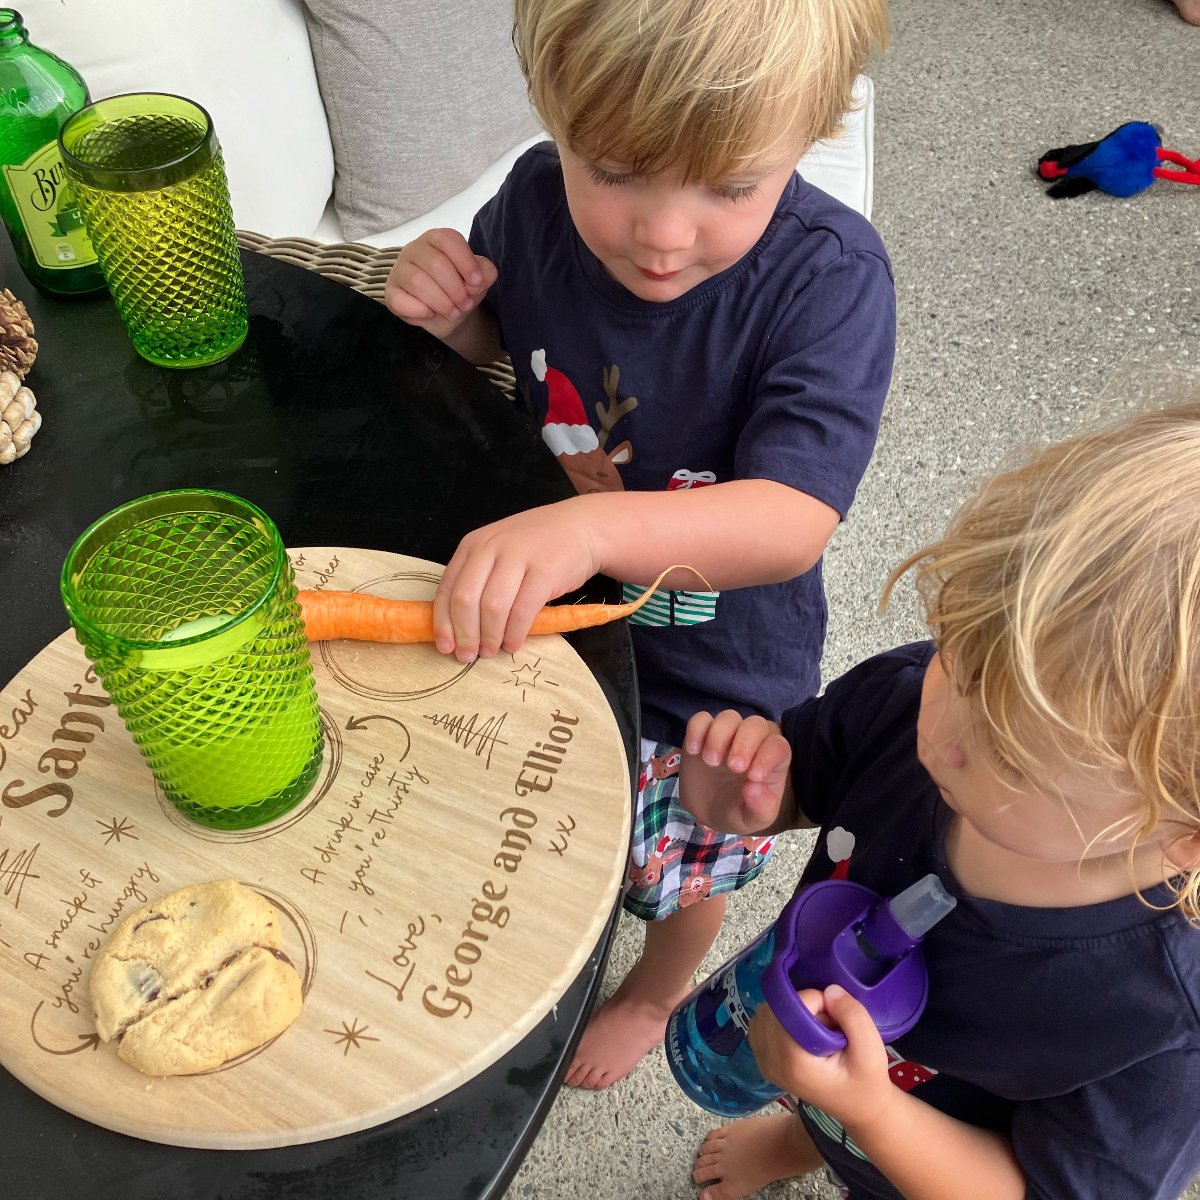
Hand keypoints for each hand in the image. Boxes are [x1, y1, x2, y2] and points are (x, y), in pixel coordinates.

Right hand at [384, 228, 497, 340]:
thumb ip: (485, 272)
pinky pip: (401, 300)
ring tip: (453, 312)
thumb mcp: (479, 280)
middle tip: (465, 304)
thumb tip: (477, 278)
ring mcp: (399, 269)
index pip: (449, 240)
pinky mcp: (390, 292)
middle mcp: (415, 249)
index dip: (466, 263)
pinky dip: (421, 312)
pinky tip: (430, 313)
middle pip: (436, 264)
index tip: (477, 284)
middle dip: (456, 290)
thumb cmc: (460, 290)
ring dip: (442, 303)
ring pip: (418, 282)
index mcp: (437, 239)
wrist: (445, 315)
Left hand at [433, 498, 599, 661]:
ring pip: (492, 607)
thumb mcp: (499, 552)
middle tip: (468, 656)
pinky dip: (515, 634)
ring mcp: (518, 557)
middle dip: (465, 634)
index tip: (445, 648)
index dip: (443, 623)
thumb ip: (478, 579)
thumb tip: (458, 627)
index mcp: (473, 545)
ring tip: (492, 651)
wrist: (582, 527)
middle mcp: (491, 548)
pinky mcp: (545, 571)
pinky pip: (522, 611)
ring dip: (490, 637)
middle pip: (465, 600)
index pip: (447, 589)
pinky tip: (514, 644)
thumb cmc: (537, 546)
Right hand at [679, 710, 791, 834]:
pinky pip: (701, 719)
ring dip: (719, 736)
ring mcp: (727, 735)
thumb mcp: (753, 819)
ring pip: (729, 717)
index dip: (767, 756)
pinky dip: (696, 730)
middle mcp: (753, 741)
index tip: (753, 777)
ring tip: (710, 762)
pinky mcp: (703, 733)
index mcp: (773, 760)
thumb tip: (753, 787)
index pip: (778, 745)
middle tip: (732, 767)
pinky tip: (693, 751)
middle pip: (755, 724)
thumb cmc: (739, 812)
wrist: (709, 811)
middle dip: (745, 742)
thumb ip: (760, 807)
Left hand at [749, 985, 895, 1131]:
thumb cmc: (866, 1082)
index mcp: (796, 1064)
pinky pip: (761, 1022)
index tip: (835, 1012)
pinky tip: (802, 1030)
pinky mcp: (762, 1057)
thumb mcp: (872, 1052)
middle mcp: (771, 1063)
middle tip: (829, 1022)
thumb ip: (854, 1017)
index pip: (790, 1011)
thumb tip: (829, 990)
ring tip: (818, 1028)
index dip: (813, 999)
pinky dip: (781, 1016)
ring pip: (767, 1012)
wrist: (857, 1107)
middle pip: (776, 1009)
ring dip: (792, 1009)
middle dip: (803, 1004)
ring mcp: (763, 1061)